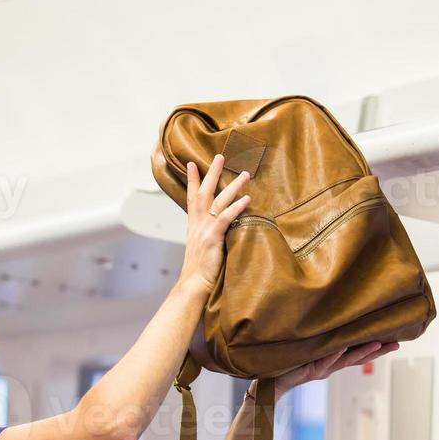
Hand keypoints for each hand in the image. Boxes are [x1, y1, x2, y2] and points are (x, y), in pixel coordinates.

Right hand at [177, 154, 250, 294]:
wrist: (194, 284)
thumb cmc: (201, 270)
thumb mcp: (202, 247)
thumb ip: (209, 234)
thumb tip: (221, 228)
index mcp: (193, 225)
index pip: (191, 196)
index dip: (191, 180)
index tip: (191, 163)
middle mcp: (197, 223)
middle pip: (204, 191)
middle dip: (212, 172)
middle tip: (220, 156)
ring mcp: (204, 229)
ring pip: (218, 200)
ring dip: (232, 185)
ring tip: (245, 174)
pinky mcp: (213, 238)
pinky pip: (225, 218)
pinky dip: (236, 207)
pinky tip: (247, 199)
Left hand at [269, 341, 399, 395]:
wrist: (270, 380)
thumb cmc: (287, 362)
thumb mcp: (308, 348)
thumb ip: (322, 339)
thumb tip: (333, 321)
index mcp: (332, 360)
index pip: (359, 353)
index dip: (377, 348)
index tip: (396, 340)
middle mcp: (330, 366)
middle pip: (359, 358)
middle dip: (378, 351)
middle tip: (396, 344)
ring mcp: (321, 368)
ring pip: (345, 360)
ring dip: (362, 352)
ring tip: (377, 344)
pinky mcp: (309, 370)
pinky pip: (324, 360)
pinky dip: (334, 354)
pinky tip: (343, 346)